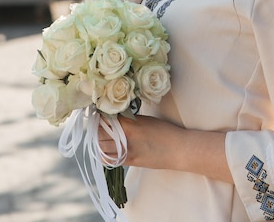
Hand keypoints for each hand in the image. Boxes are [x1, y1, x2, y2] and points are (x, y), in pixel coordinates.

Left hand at [98, 114, 231, 181]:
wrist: (178, 150)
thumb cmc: (165, 131)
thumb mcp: (146, 120)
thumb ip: (129, 119)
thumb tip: (114, 117)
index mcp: (131, 124)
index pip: (107, 119)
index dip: (99, 115)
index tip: (96, 111)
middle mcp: (127, 139)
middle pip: (101, 134)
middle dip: (96, 127)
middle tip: (94, 122)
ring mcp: (128, 152)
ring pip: (102, 148)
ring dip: (98, 140)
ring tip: (98, 134)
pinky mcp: (131, 162)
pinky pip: (110, 159)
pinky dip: (104, 152)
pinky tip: (105, 147)